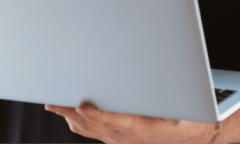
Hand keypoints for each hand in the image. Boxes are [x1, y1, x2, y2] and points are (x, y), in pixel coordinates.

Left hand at [45, 102, 211, 143]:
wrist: (186, 137)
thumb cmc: (183, 121)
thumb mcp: (183, 114)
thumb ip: (173, 110)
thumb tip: (168, 107)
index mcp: (138, 128)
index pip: (113, 122)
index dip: (96, 115)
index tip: (80, 106)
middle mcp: (123, 136)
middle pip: (92, 124)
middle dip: (70, 112)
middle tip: (52, 101)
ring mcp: (117, 138)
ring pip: (88, 128)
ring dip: (69, 116)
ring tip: (53, 103)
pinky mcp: (114, 137)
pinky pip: (91, 131)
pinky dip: (78, 122)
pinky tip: (69, 113)